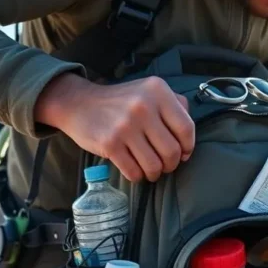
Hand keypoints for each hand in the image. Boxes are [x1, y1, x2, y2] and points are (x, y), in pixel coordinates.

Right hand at [35, 73, 195, 182]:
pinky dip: (137, 176)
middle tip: (164, 163)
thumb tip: (188, 138)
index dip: (187, 147)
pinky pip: (134, 172)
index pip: (186, 128)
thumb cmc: (121, 102)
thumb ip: (175, 105)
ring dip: (154, 173)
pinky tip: (134, 169)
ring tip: (150, 169)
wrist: (79, 103)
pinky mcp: (110, 143)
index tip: (182, 153)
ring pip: (154, 165)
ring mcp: (125, 125)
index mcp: (157, 91)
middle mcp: (142, 106)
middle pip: (171, 151)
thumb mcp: (149, 92)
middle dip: (171, 164)